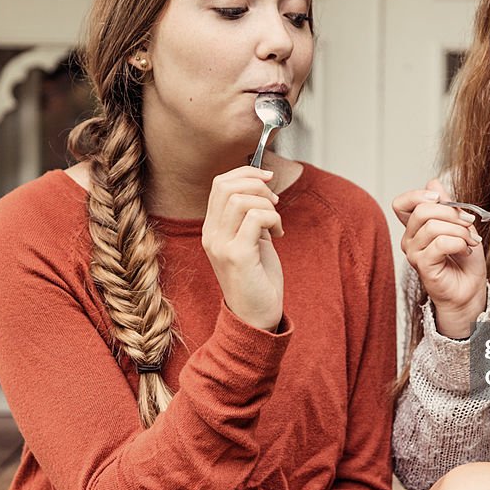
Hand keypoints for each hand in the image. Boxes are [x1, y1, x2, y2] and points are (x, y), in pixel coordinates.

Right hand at [202, 166, 282, 330]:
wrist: (256, 317)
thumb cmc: (258, 278)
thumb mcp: (251, 240)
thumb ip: (250, 215)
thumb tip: (263, 184)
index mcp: (212, 228)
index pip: (219, 184)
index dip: (246, 173)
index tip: (268, 179)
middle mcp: (211, 235)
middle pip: (227, 185)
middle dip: (258, 184)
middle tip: (274, 203)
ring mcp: (221, 245)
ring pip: (242, 199)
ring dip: (268, 205)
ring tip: (276, 224)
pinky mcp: (237, 256)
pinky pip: (256, 218)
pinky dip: (273, 219)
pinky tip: (278, 235)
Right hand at [392, 179, 486, 337]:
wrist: (470, 288)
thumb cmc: (464, 260)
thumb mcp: (460, 224)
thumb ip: (447, 205)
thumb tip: (434, 182)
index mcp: (415, 227)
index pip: (401, 203)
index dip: (418, 195)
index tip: (440, 198)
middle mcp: (409, 239)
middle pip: (422, 210)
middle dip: (452, 213)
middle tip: (469, 223)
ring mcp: (413, 253)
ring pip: (433, 226)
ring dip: (460, 231)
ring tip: (471, 241)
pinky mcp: (422, 266)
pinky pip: (440, 243)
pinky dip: (459, 243)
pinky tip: (466, 250)